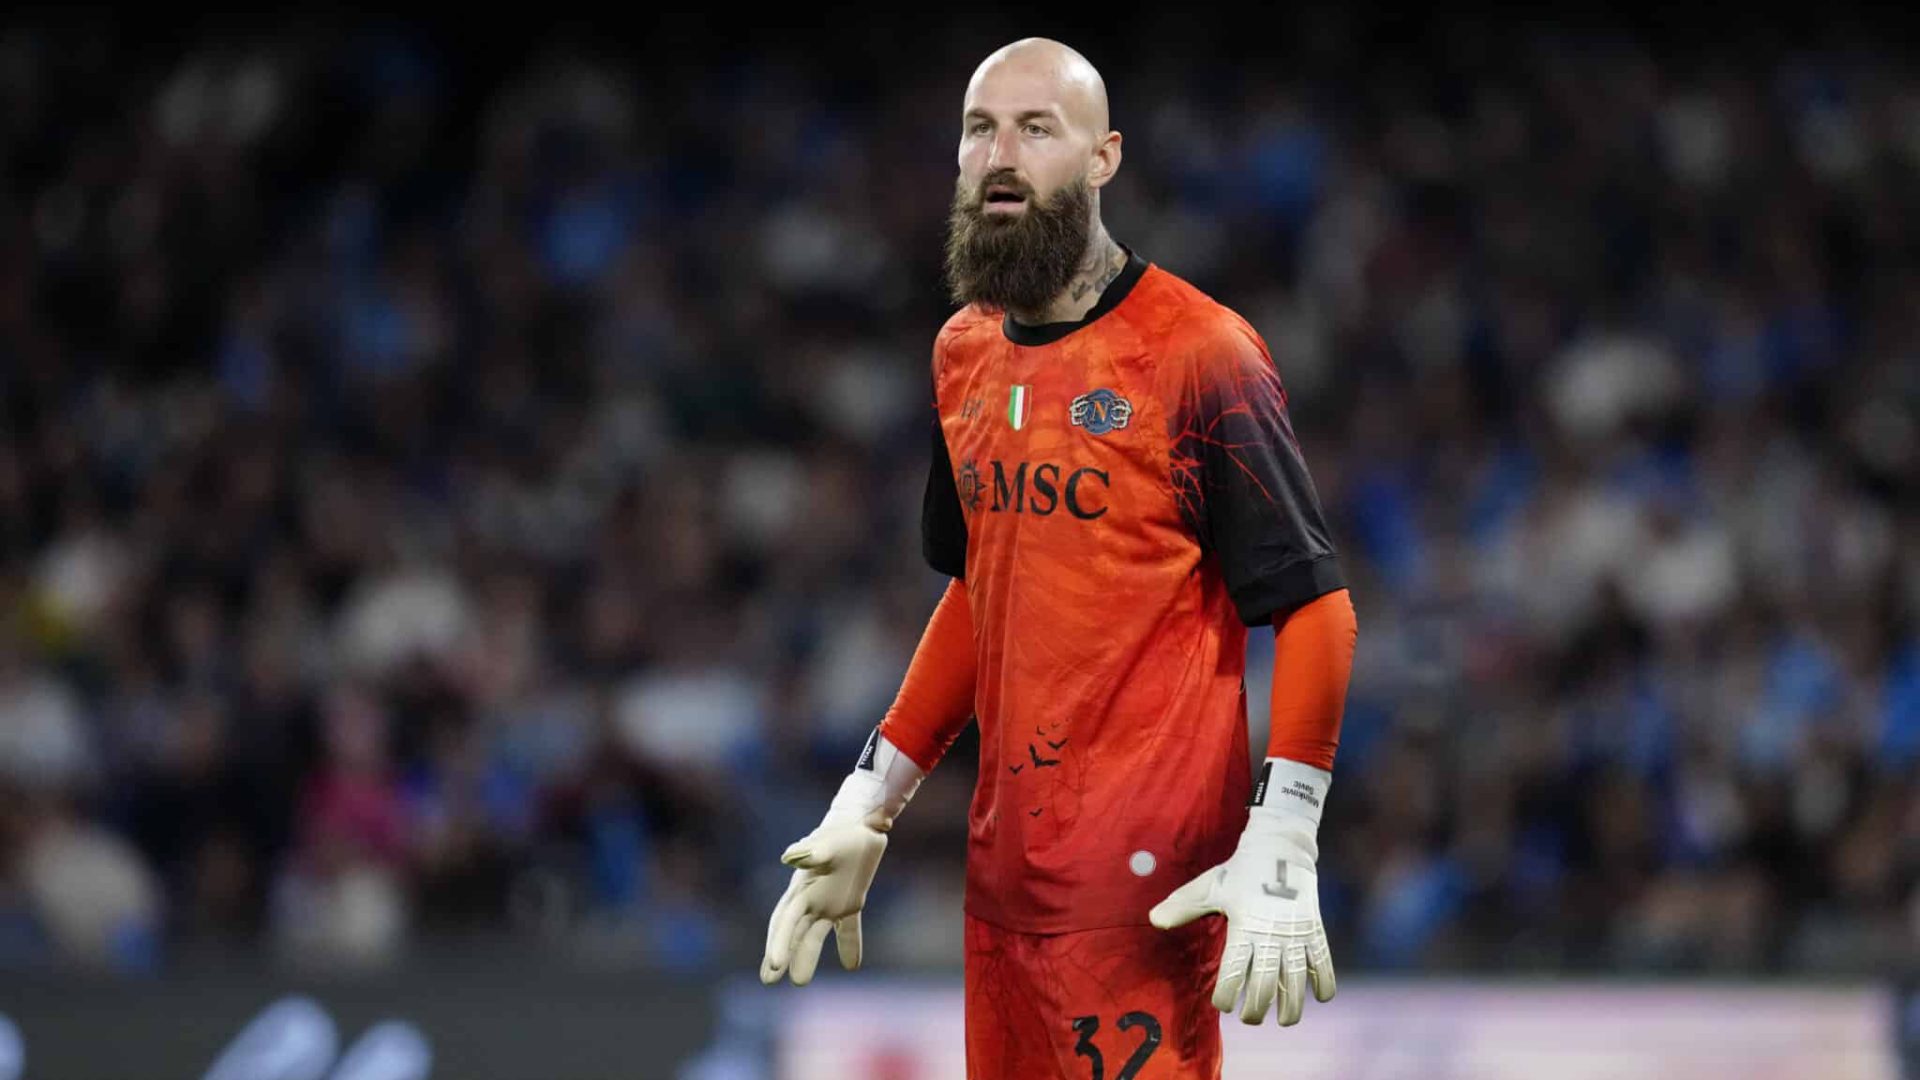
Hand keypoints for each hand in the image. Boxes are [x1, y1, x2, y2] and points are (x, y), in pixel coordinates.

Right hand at [758, 819, 887, 985]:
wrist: (860, 825)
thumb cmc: (840, 834)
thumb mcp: (827, 843)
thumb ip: (810, 852)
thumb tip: (790, 858)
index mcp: (800, 889)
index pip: (785, 921)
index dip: (778, 943)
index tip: (774, 966)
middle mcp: (810, 899)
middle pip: (792, 932)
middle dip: (782, 953)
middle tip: (769, 980)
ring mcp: (828, 903)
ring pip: (814, 935)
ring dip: (806, 957)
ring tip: (799, 982)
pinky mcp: (849, 903)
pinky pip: (847, 929)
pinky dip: (849, 946)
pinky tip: (852, 966)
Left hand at [1149, 761, 1335, 1025]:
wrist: (1280, 848)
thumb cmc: (1241, 871)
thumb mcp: (1210, 887)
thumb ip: (1183, 906)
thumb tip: (1154, 920)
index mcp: (1244, 927)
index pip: (1234, 973)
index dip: (1228, 996)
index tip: (1223, 1005)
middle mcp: (1271, 935)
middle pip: (1266, 985)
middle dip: (1257, 1009)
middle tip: (1250, 1019)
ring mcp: (1296, 934)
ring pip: (1296, 981)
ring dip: (1292, 1006)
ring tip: (1285, 1020)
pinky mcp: (1315, 930)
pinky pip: (1324, 963)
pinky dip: (1324, 983)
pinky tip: (1320, 997)